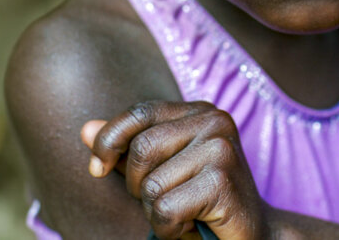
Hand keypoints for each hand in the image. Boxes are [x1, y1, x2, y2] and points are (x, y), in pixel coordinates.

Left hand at [81, 101, 267, 239]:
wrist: (253, 236)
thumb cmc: (200, 203)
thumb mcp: (159, 172)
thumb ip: (125, 151)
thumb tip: (85, 129)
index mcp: (199, 111)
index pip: (139, 113)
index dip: (110, 140)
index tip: (97, 169)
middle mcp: (214, 120)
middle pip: (141, 150)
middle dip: (139, 187)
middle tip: (166, 202)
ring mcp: (221, 149)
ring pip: (151, 185)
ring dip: (156, 212)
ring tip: (184, 214)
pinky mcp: (222, 181)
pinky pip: (165, 209)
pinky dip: (168, 229)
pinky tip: (192, 225)